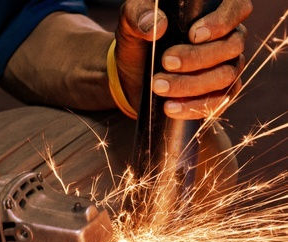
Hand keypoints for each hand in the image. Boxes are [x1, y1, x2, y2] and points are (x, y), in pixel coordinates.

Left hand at [115, 0, 251, 118]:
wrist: (132, 79)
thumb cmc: (138, 43)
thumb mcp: (130, 24)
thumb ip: (138, 15)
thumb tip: (157, 26)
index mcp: (214, 12)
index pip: (236, 8)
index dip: (222, 21)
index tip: (193, 35)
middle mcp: (228, 39)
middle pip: (231, 46)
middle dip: (197, 58)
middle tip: (165, 62)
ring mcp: (227, 68)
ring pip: (225, 77)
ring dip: (191, 84)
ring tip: (158, 86)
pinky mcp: (218, 96)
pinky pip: (218, 103)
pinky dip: (193, 107)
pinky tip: (170, 107)